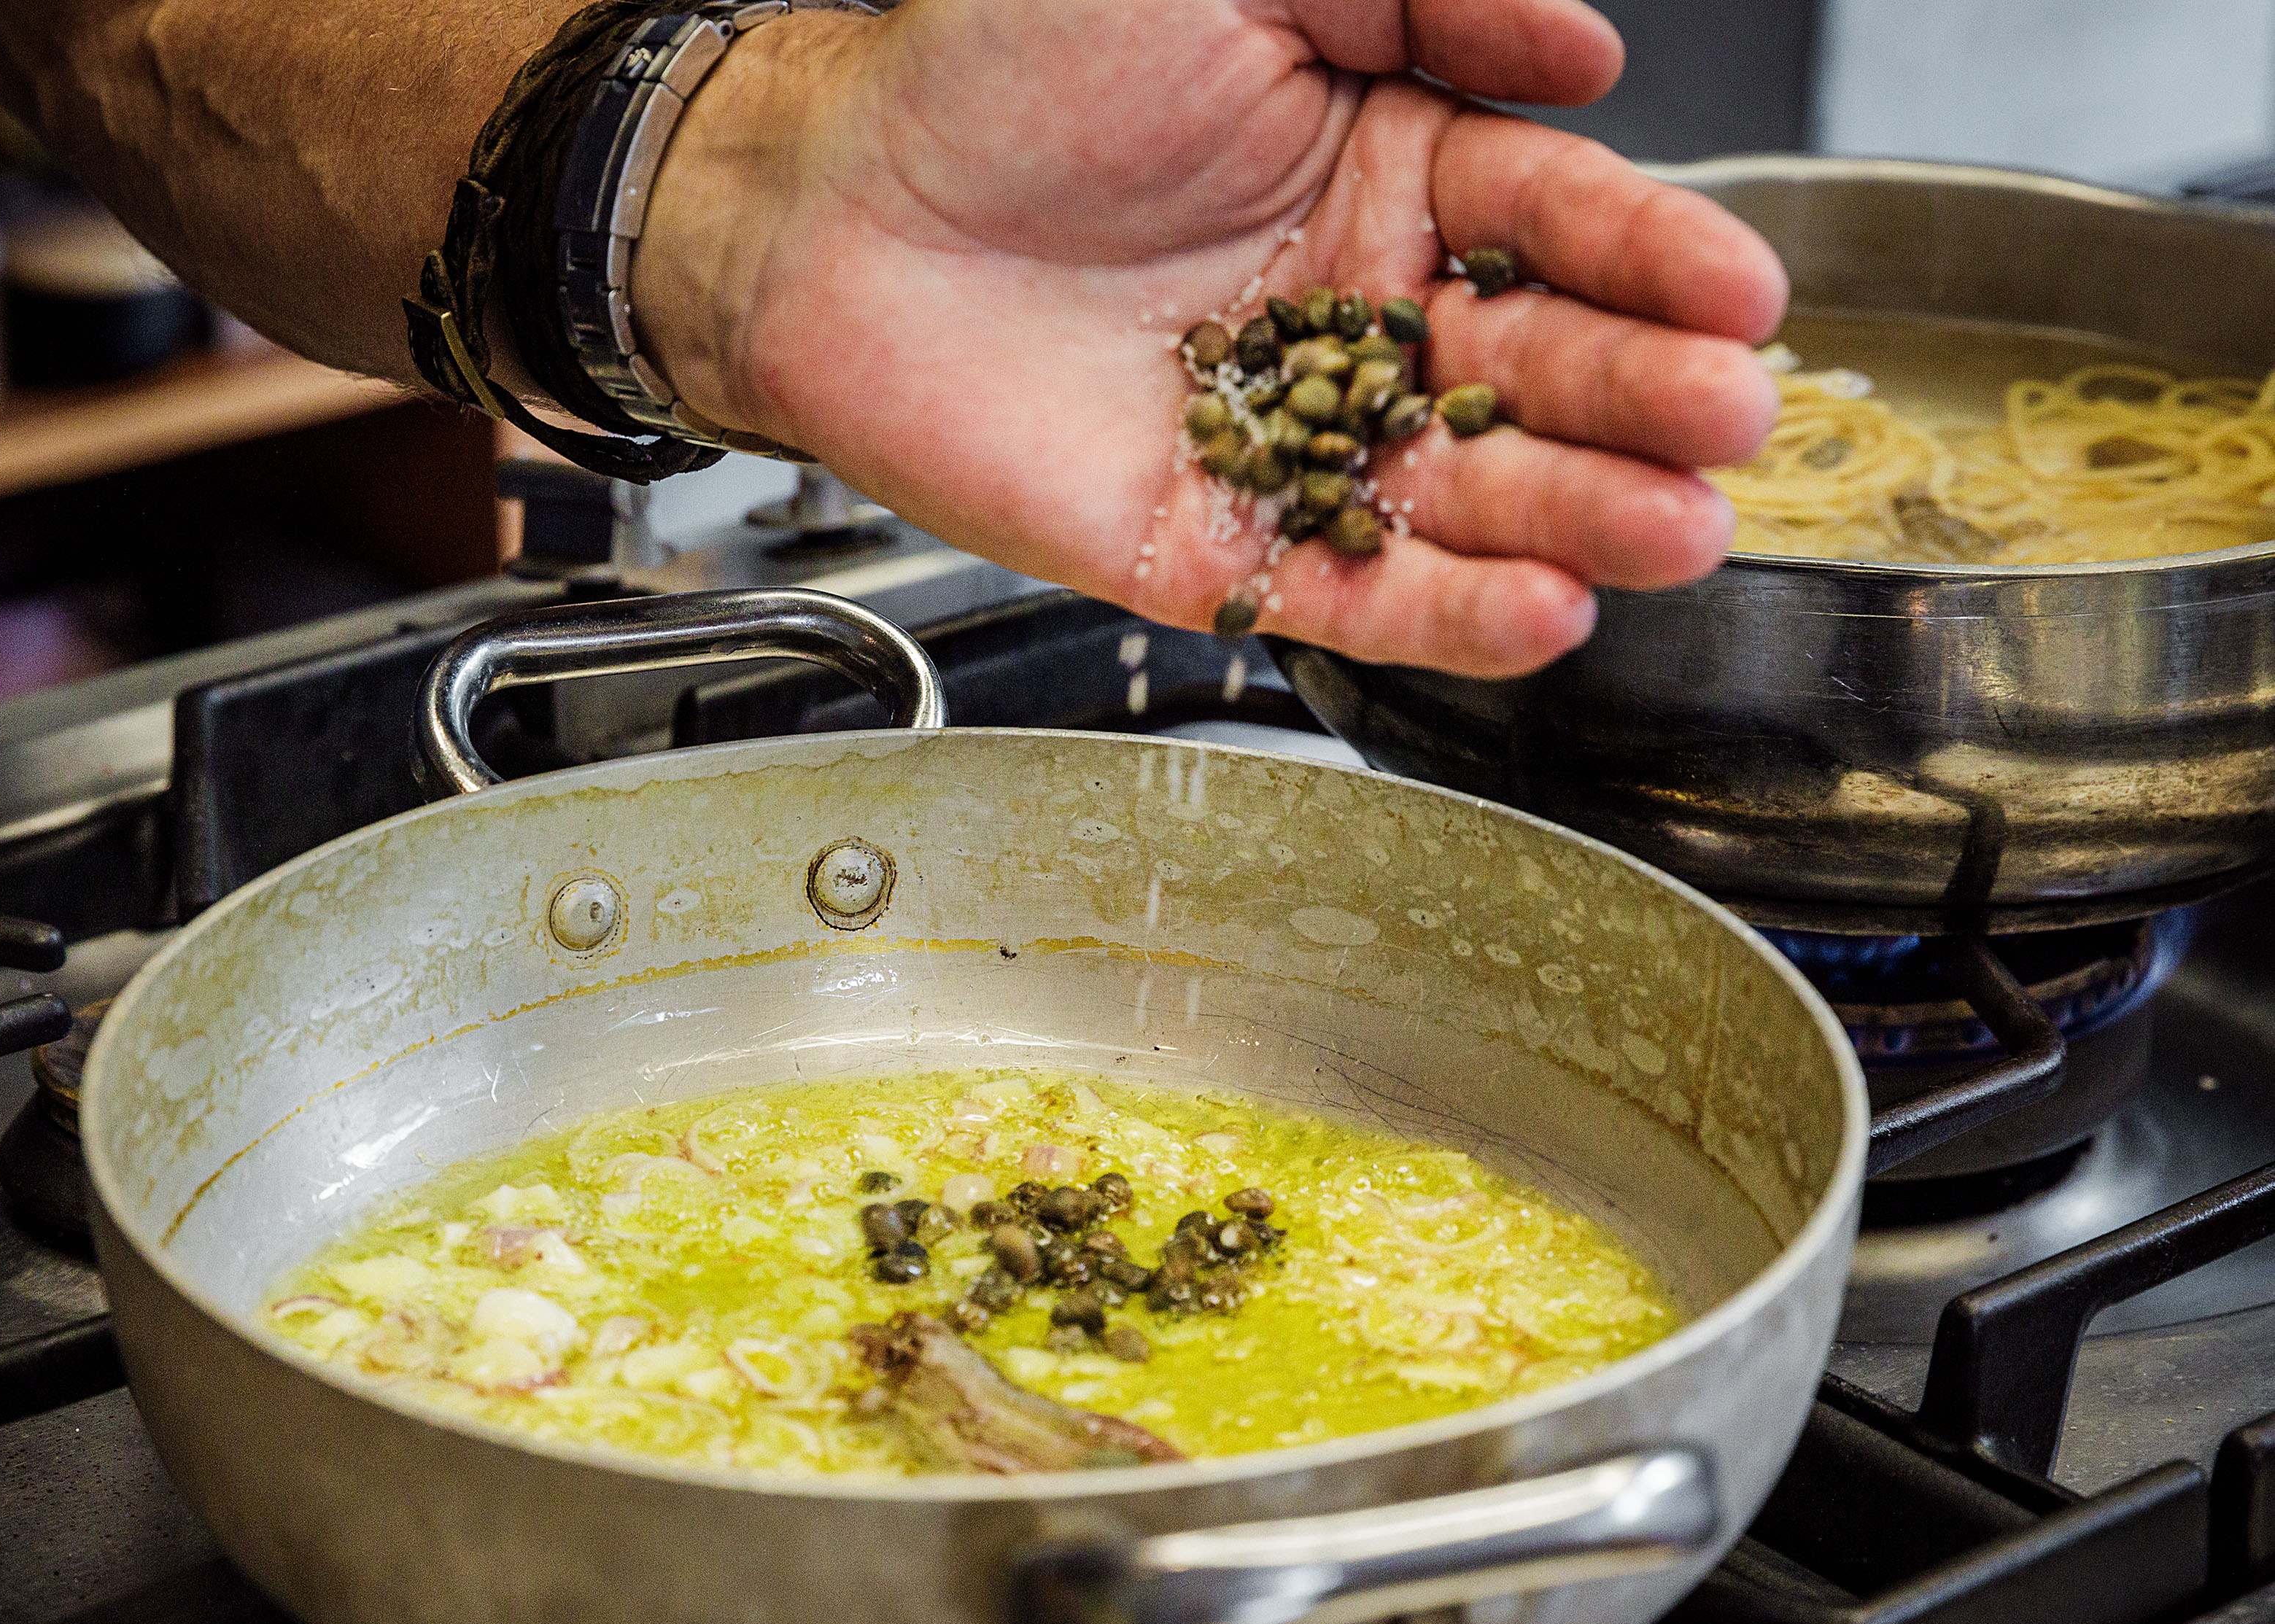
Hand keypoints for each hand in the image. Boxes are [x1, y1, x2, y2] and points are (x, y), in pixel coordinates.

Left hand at [633, 0, 1786, 675]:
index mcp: (1389, 173)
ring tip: (1675, 531)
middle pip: (1536, 372)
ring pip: (1465, 497)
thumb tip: (1589, 50)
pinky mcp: (1211, 545)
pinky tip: (1542, 613)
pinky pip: (1342, 590)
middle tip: (1730, 421)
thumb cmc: (1003, 65)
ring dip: (1579, 520)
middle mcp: (1360, 316)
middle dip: (1642, 399)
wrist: (836, 205)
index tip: (1742, 294)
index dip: (1655, 260)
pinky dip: (1440, 614)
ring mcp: (1294, 441)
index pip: (1559, 221)